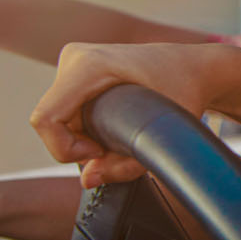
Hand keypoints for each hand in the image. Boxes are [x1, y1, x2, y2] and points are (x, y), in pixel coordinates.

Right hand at [29, 42, 229, 187]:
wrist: (194, 67)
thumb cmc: (185, 92)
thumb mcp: (162, 134)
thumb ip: (126, 164)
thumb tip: (87, 180)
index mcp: (88, 65)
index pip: (46, 119)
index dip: (65, 148)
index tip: (100, 153)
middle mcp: (75, 58)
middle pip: (52, 123)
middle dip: (78, 146)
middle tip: (117, 147)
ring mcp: (73, 62)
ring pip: (58, 119)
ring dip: (82, 137)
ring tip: (121, 134)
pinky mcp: (76, 71)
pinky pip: (65, 111)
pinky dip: (84, 128)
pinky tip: (113, 125)